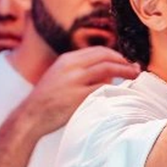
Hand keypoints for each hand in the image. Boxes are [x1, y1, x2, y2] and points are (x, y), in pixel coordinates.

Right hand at [24, 46, 139, 132]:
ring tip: (135, 75)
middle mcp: (71, 66)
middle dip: (123, 61)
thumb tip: (108, 74)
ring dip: (125, 71)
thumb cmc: (47, 100)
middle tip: (135, 67)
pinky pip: (104, 88)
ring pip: (108, 69)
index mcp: (67, 60)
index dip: (115, 55)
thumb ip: (80, 72)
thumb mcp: (59, 77)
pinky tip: (123, 91)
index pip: (97, 51)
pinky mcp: (78, 96)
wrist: (30, 116)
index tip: (125, 61)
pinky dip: (116, 87)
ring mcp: (75, 81)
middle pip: (105, 56)